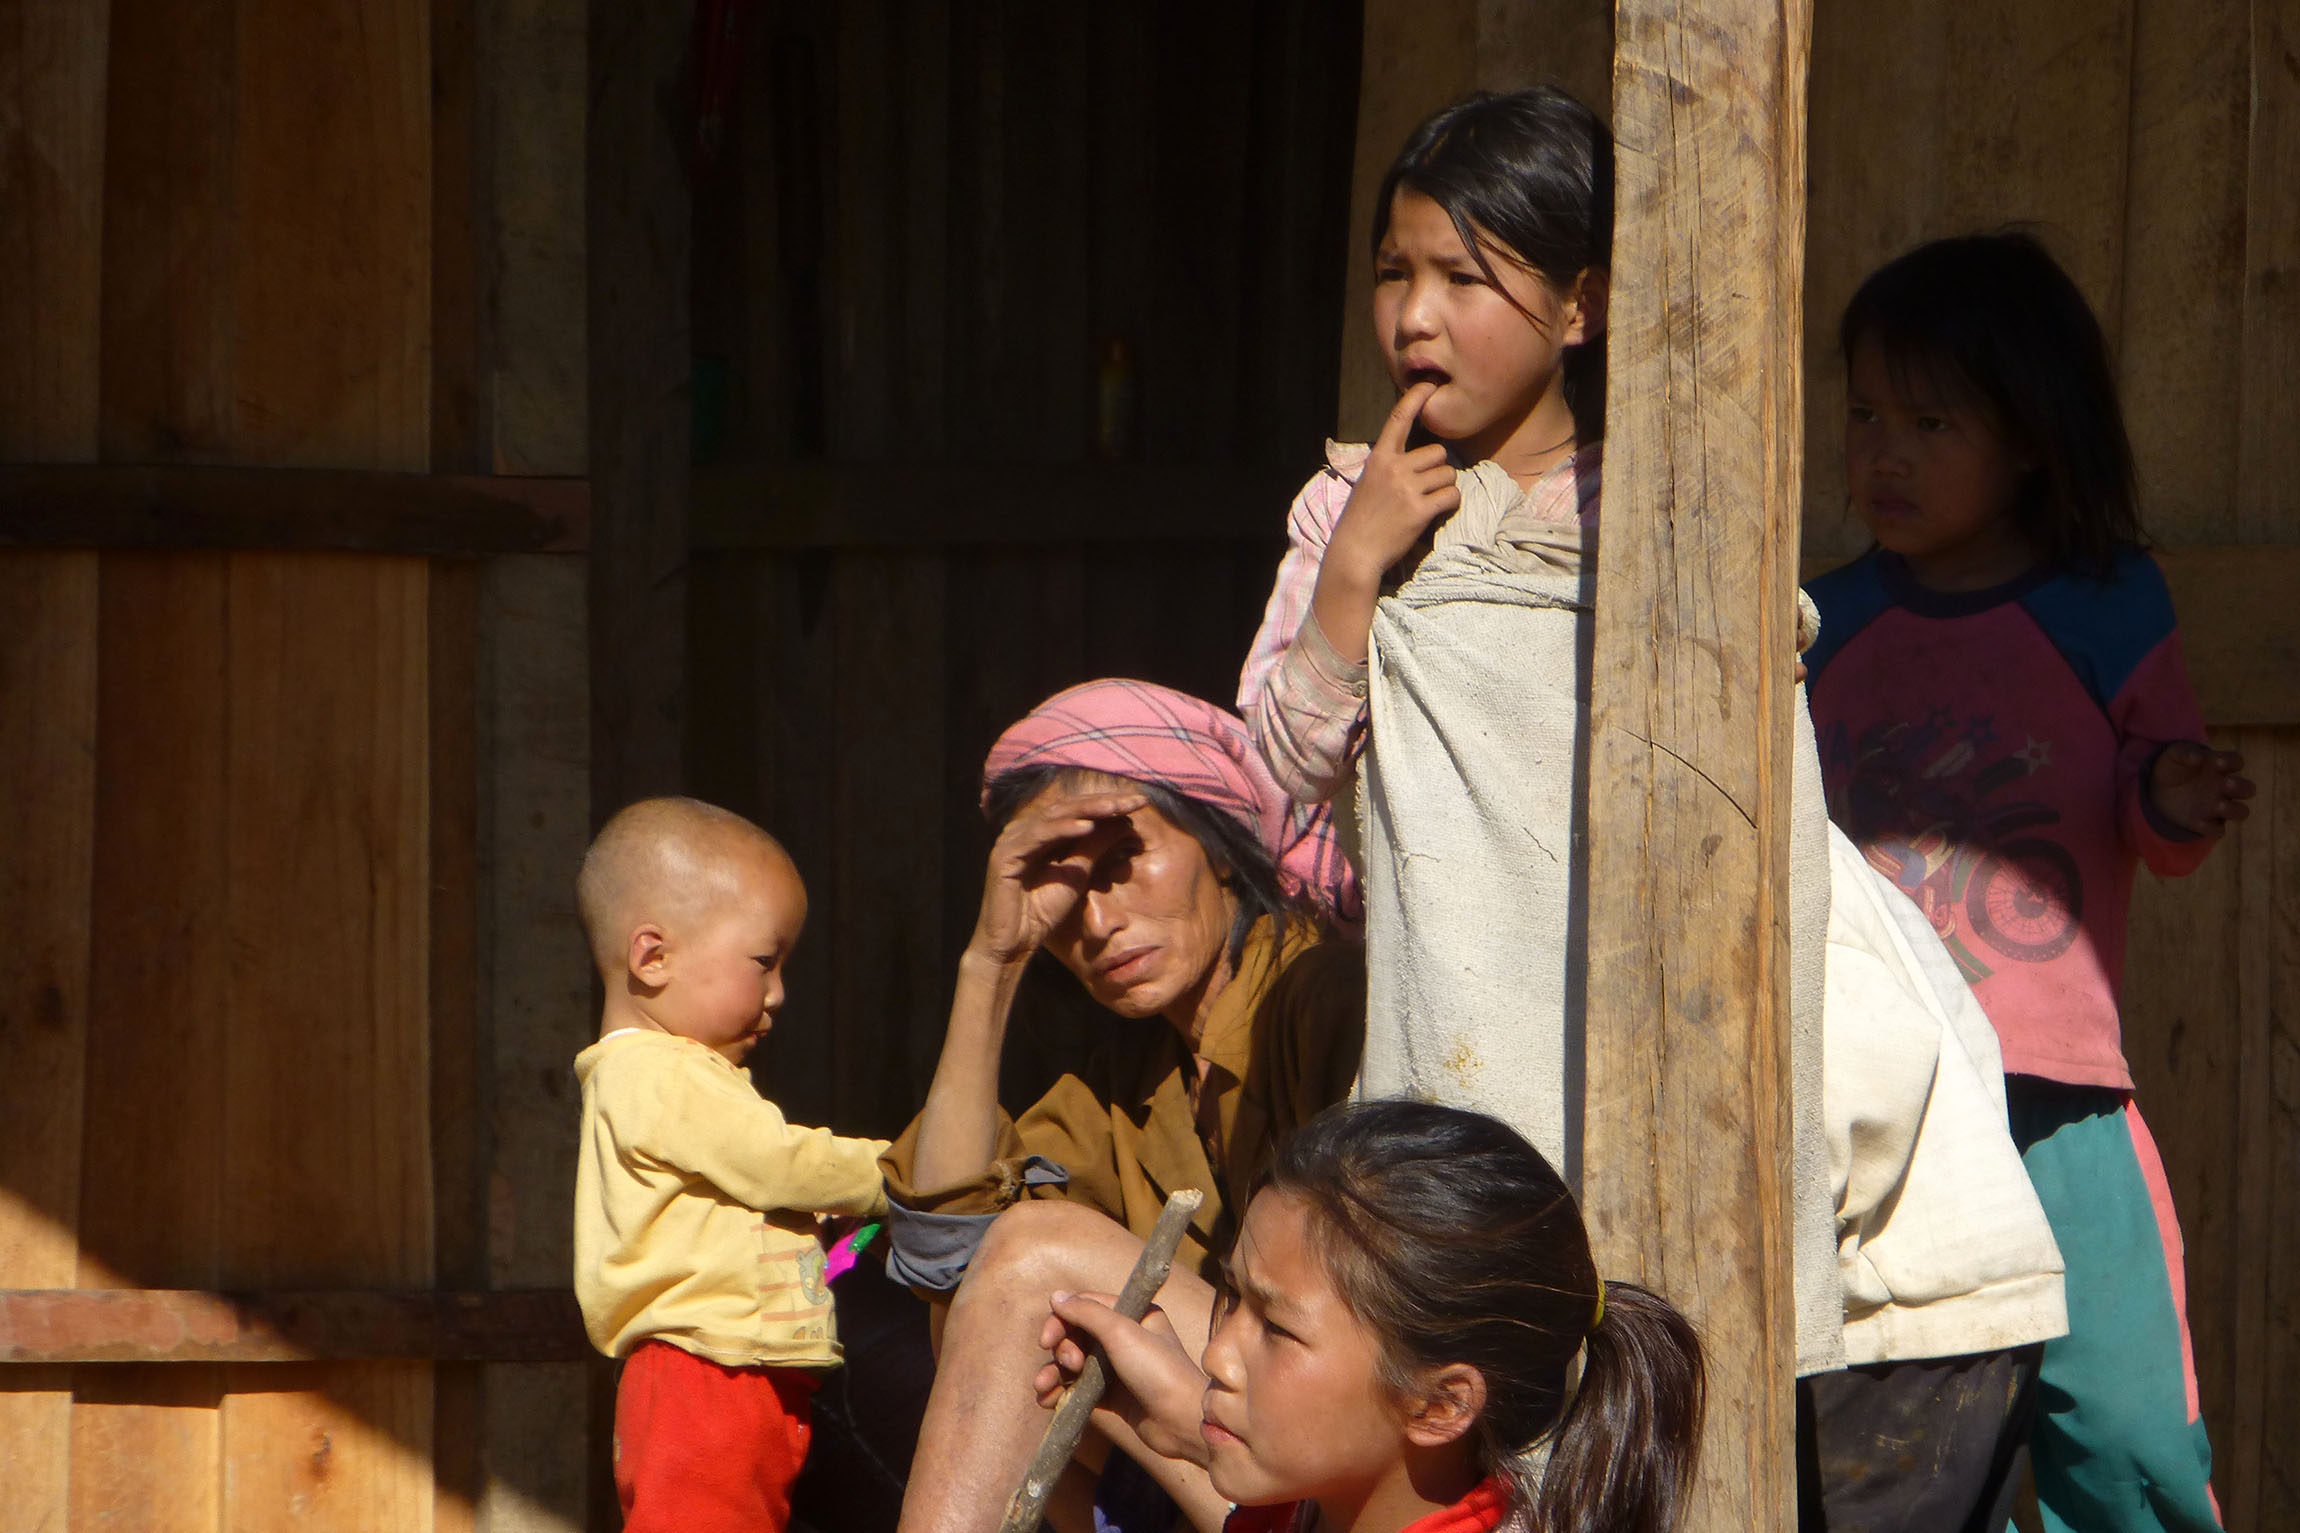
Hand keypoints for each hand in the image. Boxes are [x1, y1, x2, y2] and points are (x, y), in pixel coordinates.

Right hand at [966, 788, 1147, 965]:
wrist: (1014, 942)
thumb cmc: (1043, 910)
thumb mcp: (1079, 873)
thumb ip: (1096, 847)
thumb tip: (1124, 821)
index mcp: (1041, 830)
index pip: (1078, 809)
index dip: (1109, 804)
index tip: (1140, 802)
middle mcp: (1025, 829)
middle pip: (1068, 806)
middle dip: (1103, 802)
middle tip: (1134, 800)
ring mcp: (1013, 839)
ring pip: (1055, 815)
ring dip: (1088, 810)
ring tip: (1115, 807)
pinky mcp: (1005, 854)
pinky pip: (1038, 835)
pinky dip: (1063, 828)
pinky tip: (1087, 826)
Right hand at [1032, 1291, 1210, 1467]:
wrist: (1182, 1421)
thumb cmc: (1158, 1370)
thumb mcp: (1122, 1332)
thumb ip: (1087, 1312)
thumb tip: (1056, 1297)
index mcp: (1132, 1314)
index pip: (1085, 1307)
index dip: (1062, 1320)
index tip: (1047, 1340)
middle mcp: (1124, 1338)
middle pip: (1075, 1335)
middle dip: (1062, 1350)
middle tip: (1070, 1365)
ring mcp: (1117, 1368)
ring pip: (1073, 1363)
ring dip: (1053, 1373)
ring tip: (1042, 1388)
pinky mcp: (1111, 1396)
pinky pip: (1077, 1389)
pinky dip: (1059, 1392)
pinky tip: (1046, 1400)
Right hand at [1325, 382, 1459, 589]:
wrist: (1355, 552)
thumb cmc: (1361, 519)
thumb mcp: (1368, 483)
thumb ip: (1389, 466)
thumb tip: (1418, 459)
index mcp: (1378, 458)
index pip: (1398, 419)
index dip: (1415, 398)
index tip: (1429, 384)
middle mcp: (1393, 468)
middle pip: (1438, 453)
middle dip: (1438, 469)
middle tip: (1426, 488)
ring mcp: (1407, 489)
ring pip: (1448, 474)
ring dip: (1445, 487)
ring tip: (1428, 502)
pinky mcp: (1420, 510)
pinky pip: (1451, 496)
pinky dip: (1449, 504)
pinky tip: (1436, 512)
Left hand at [2147, 742, 2253, 836]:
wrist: (2159, 788)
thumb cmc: (2175, 766)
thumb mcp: (2175, 754)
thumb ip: (2187, 753)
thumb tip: (2199, 756)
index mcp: (2220, 766)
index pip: (2236, 761)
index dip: (2231, 761)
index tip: (2217, 761)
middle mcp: (2225, 786)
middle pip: (2247, 788)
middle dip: (2240, 787)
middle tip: (2226, 784)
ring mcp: (2218, 805)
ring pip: (2241, 812)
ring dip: (2233, 810)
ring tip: (2217, 805)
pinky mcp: (2206, 822)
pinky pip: (2217, 830)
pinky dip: (2210, 828)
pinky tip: (2196, 822)